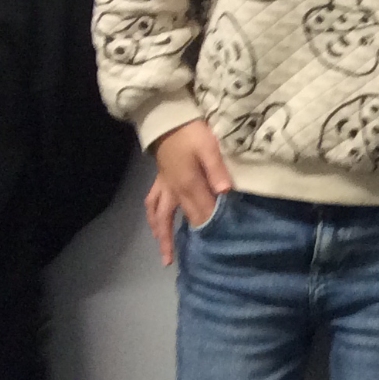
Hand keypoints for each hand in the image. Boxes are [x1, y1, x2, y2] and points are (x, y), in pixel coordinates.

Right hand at [148, 119, 231, 265]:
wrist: (168, 117)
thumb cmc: (191, 131)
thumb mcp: (209, 147)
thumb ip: (217, 171)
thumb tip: (226, 194)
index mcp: (187, 184)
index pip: (200, 212)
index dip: (208, 227)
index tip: (217, 245)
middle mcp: (173, 190)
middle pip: (179, 219)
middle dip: (182, 240)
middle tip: (185, 262)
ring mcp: (164, 185)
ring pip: (158, 216)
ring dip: (162, 235)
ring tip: (165, 254)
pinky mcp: (160, 179)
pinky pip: (152, 204)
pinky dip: (154, 219)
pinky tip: (156, 225)